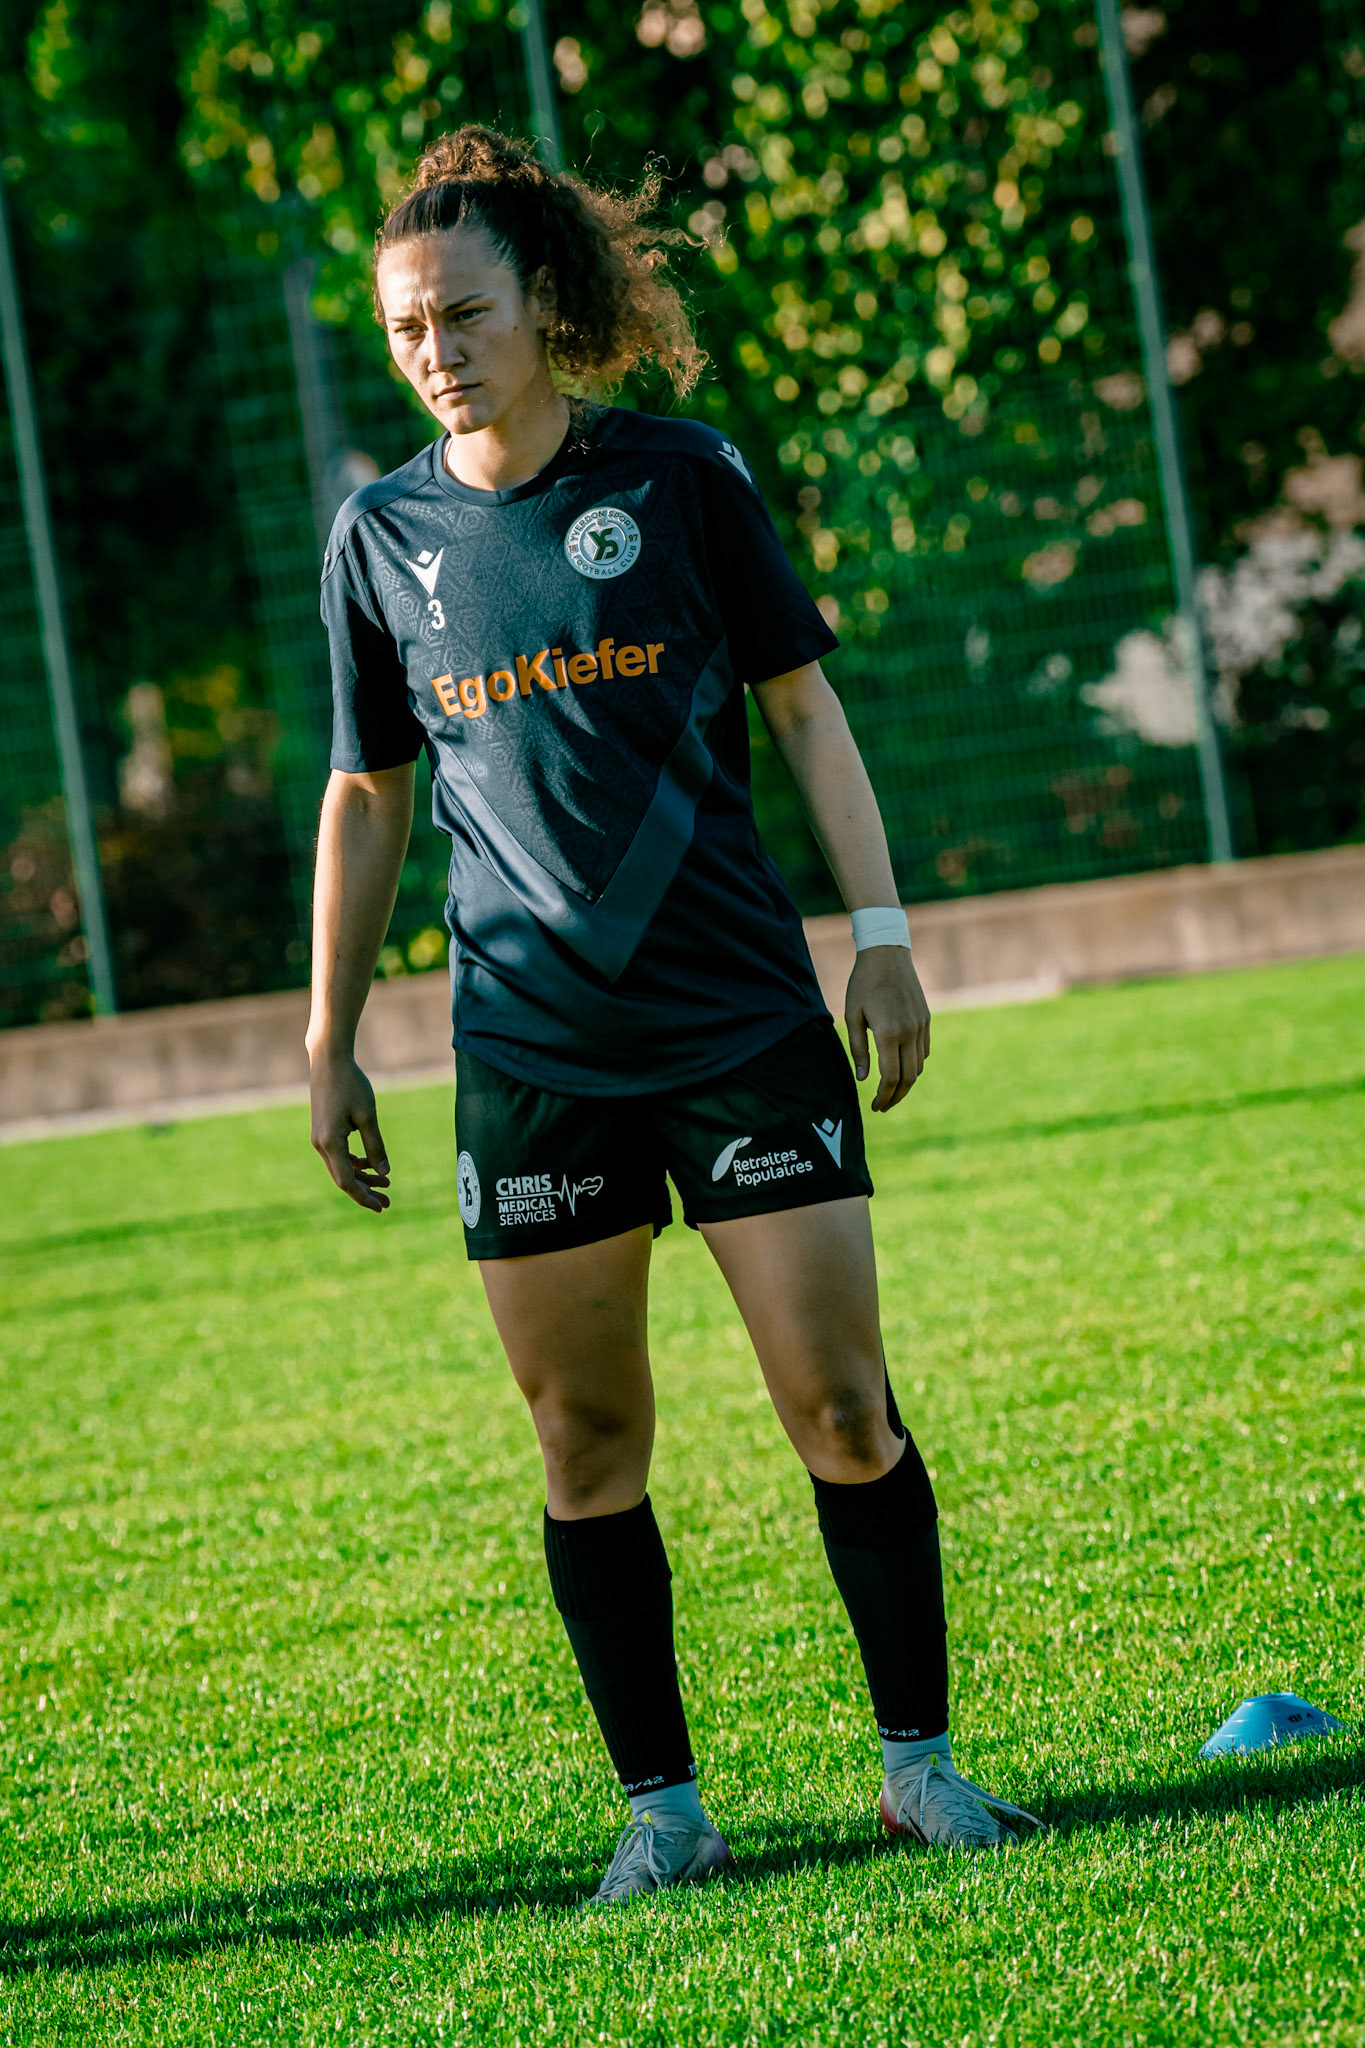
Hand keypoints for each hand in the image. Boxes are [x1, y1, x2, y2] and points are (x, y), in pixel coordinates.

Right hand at [309, 1051, 391, 1210]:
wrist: (329, 1061)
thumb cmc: (350, 1084)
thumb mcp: (368, 1116)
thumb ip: (375, 1146)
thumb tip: (384, 1172)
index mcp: (331, 1143)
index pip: (347, 1181)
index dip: (364, 1197)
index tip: (381, 1207)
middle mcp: (321, 1144)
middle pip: (343, 1178)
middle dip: (365, 1192)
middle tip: (387, 1203)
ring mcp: (319, 1139)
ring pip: (341, 1168)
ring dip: (362, 1177)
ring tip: (386, 1184)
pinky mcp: (323, 1131)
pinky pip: (338, 1156)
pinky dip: (354, 1163)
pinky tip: (370, 1165)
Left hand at [845, 948, 930, 1111]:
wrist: (886, 953)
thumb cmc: (863, 984)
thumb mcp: (852, 1016)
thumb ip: (858, 1050)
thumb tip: (864, 1079)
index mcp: (888, 1033)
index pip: (890, 1077)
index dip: (883, 1097)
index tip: (874, 1107)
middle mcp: (909, 1032)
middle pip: (909, 1078)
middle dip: (896, 1097)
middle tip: (883, 1107)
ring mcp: (921, 1026)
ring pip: (919, 1066)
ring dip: (907, 1083)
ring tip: (891, 1091)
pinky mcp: (926, 1019)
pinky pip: (924, 1050)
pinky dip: (914, 1065)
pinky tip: (901, 1067)